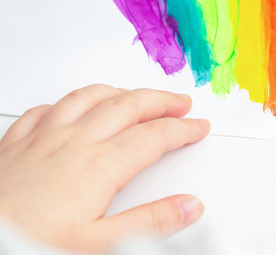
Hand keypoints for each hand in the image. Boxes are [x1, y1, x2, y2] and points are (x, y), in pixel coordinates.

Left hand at [0, 84, 209, 252]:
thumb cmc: (31, 244)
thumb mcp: (100, 246)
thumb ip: (151, 223)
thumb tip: (189, 206)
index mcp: (100, 166)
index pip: (155, 136)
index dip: (183, 129)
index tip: (198, 127)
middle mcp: (75, 142)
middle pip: (129, 106)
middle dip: (162, 101)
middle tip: (180, 104)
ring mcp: (44, 138)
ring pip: (91, 97)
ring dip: (122, 93)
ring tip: (137, 96)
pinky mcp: (17, 143)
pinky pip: (47, 109)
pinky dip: (69, 102)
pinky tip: (74, 107)